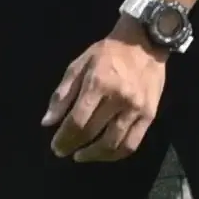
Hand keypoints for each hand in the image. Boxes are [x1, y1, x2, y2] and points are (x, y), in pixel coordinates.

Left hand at [41, 36, 166, 163]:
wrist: (144, 42)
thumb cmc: (107, 53)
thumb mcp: (78, 66)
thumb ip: (62, 95)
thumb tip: (47, 122)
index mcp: (98, 84)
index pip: (78, 121)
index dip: (64, 138)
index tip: (56, 146)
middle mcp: (119, 98)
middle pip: (93, 133)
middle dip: (74, 146)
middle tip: (63, 152)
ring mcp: (136, 108)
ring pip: (113, 144)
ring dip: (94, 155)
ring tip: (81, 156)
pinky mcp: (150, 115)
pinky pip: (132, 143)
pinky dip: (116, 154)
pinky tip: (104, 154)